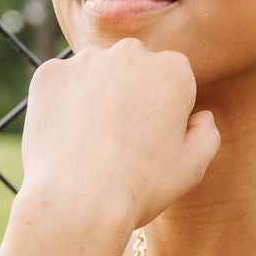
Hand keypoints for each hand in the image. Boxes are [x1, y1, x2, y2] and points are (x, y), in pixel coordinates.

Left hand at [19, 39, 220, 226]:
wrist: (78, 202)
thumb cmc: (139, 187)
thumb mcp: (191, 169)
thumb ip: (206, 135)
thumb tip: (201, 118)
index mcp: (173, 70)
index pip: (172, 81)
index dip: (165, 112)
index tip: (152, 140)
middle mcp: (130, 53)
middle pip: (133, 69)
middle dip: (130, 95)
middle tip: (121, 141)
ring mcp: (85, 60)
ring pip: (95, 74)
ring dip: (96, 97)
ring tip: (91, 143)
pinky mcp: (49, 74)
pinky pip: (61, 84)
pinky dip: (63, 104)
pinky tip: (68, 138)